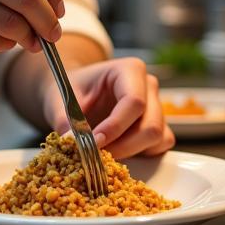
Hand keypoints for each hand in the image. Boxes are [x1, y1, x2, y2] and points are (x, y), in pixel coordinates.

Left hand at [42, 57, 174, 158]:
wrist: (79, 92)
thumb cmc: (73, 90)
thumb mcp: (64, 100)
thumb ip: (67, 122)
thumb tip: (74, 146)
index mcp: (130, 70)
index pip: (134, 101)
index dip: (115, 127)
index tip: (94, 142)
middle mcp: (149, 86)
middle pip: (150, 124)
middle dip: (122, 145)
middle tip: (95, 154)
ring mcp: (157, 106)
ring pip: (156, 137)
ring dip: (129, 151)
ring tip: (102, 153)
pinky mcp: (159, 125)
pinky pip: (160, 145)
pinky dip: (140, 154)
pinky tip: (118, 151)